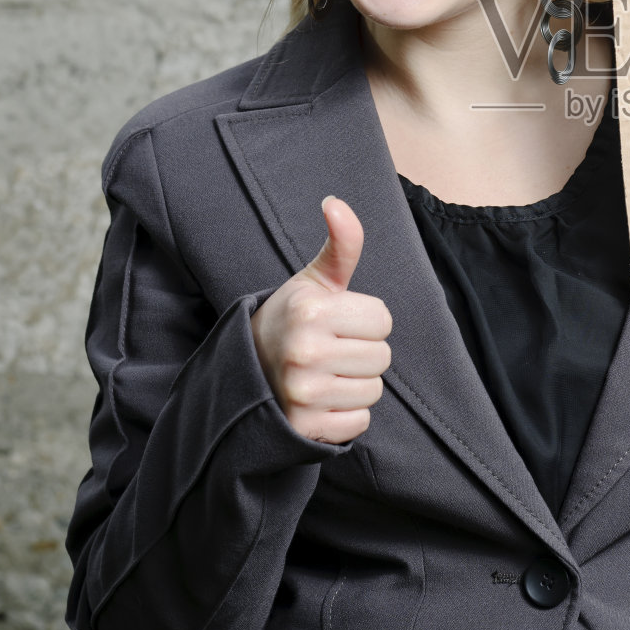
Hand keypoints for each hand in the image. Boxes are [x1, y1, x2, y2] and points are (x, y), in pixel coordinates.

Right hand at [250, 195, 392, 442]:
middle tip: (332, 349)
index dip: (366, 320)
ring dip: (356, 384)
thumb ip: (340, 245)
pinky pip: (359, 422)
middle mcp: (303, 351)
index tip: (338, 322)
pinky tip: (322, 400)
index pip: (383, 319)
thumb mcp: (314, 281)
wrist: (246, 370)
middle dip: (363, 352)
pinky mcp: (304, 426)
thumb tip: (336, 203)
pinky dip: (346, 414)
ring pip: (373, 391)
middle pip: (382, 357)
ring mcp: (302, 392)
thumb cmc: (292, 319)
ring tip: (326, 373)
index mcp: (310, 310)